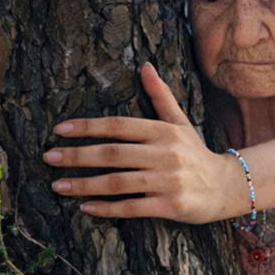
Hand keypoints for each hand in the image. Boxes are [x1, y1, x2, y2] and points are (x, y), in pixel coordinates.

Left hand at [43, 63, 239, 223]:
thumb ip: (160, 96)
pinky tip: (85, 206)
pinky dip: (106, 208)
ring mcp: (169, 181)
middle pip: (114, 154)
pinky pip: (132, 207)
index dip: (88, 127)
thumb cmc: (195, 154)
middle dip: (78, 155)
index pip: (120, 125)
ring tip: (58, 185)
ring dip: (85, 184)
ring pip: (118, 182)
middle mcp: (167, 154)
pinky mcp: (170, 205)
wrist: (225, 187)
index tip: (60, 130)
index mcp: (165, 132)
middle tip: (49, 157)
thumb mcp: (180, 123)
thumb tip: (145, 66)